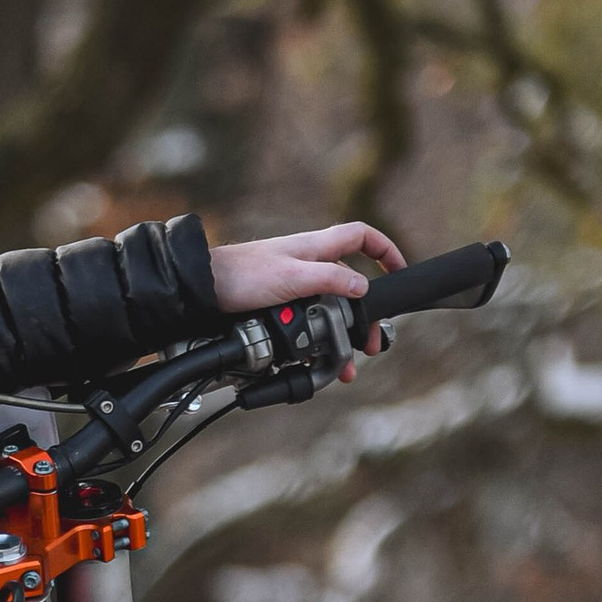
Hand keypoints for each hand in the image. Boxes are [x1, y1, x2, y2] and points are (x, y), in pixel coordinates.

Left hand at [209, 220, 404, 373]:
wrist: (201, 289)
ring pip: (329, 309)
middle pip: (350, 285)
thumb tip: (363, 286)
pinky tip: (315, 360)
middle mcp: (308, 263)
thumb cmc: (241, 275)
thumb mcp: (292, 277)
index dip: (385, 250)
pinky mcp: (279, 302)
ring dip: (340, 336)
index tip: (400, 272)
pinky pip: (308, 321)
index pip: (362, 237)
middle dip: (364, 316)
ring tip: (345, 365)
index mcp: (316, 248)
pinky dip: (316, 340)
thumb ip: (329, 279)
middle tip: (371, 344)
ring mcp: (294, 283)